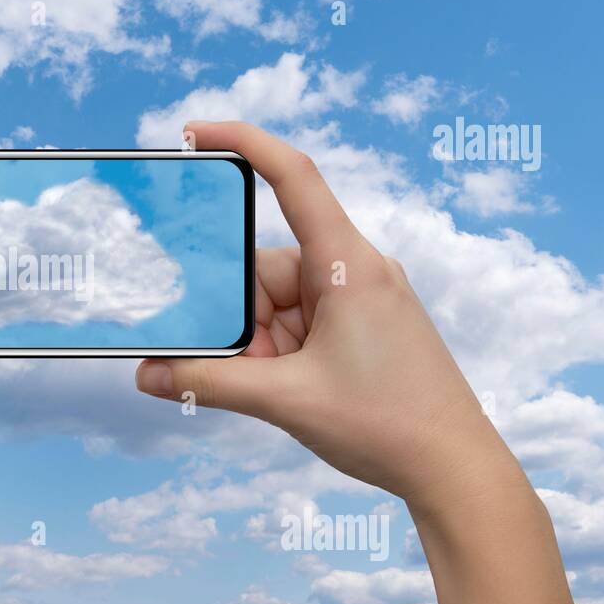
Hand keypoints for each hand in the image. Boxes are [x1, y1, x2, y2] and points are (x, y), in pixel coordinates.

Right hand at [136, 120, 523, 516]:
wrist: (455, 470)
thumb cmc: (389, 423)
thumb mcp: (285, 400)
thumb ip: (209, 383)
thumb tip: (147, 375)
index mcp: (347, 265)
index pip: (293, 178)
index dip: (244, 143)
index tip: (196, 133)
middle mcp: (354, 271)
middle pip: (266, 269)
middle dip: (238, 319)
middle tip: (223, 364)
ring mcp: (358, 300)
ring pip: (277, 304)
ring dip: (258, 346)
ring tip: (268, 392)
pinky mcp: (358, 328)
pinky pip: (297, 324)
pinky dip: (277, 354)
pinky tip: (278, 390)